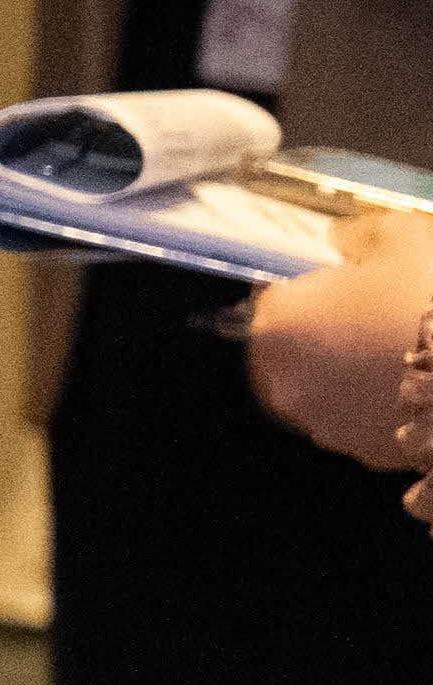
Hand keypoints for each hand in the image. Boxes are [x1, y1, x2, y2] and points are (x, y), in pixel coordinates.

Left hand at [242, 220, 432, 468]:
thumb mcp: (403, 237)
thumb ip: (356, 233)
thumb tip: (338, 239)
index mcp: (278, 324)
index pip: (273, 290)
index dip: (310, 281)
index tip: (344, 279)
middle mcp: (282, 380)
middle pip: (293, 342)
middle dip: (326, 327)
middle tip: (375, 313)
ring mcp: (320, 422)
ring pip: (323, 383)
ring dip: (347, 367)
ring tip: (398, 348)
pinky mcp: (359, 451)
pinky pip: (357, 416)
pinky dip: (374, 400)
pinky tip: (411, 382)